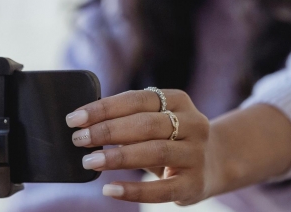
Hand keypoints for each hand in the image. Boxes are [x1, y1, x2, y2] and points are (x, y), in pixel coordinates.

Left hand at [66, 90, 290, 204]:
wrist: (215, 163)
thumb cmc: (171, 137)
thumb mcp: (157, 119)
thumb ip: (129, 117)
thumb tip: (84, 123)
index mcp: (179, 100)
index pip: (137, 99)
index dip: (104, 108)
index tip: (75, 118)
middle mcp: (193, 124)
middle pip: (146, 124)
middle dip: (108, 131)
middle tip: (79, 139)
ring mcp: (197, 154)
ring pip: (155, 152)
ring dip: (118, 157)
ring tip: (89, 161)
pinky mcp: (195, 183)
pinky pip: (162, 189)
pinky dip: (134, 190)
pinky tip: (110, 189)